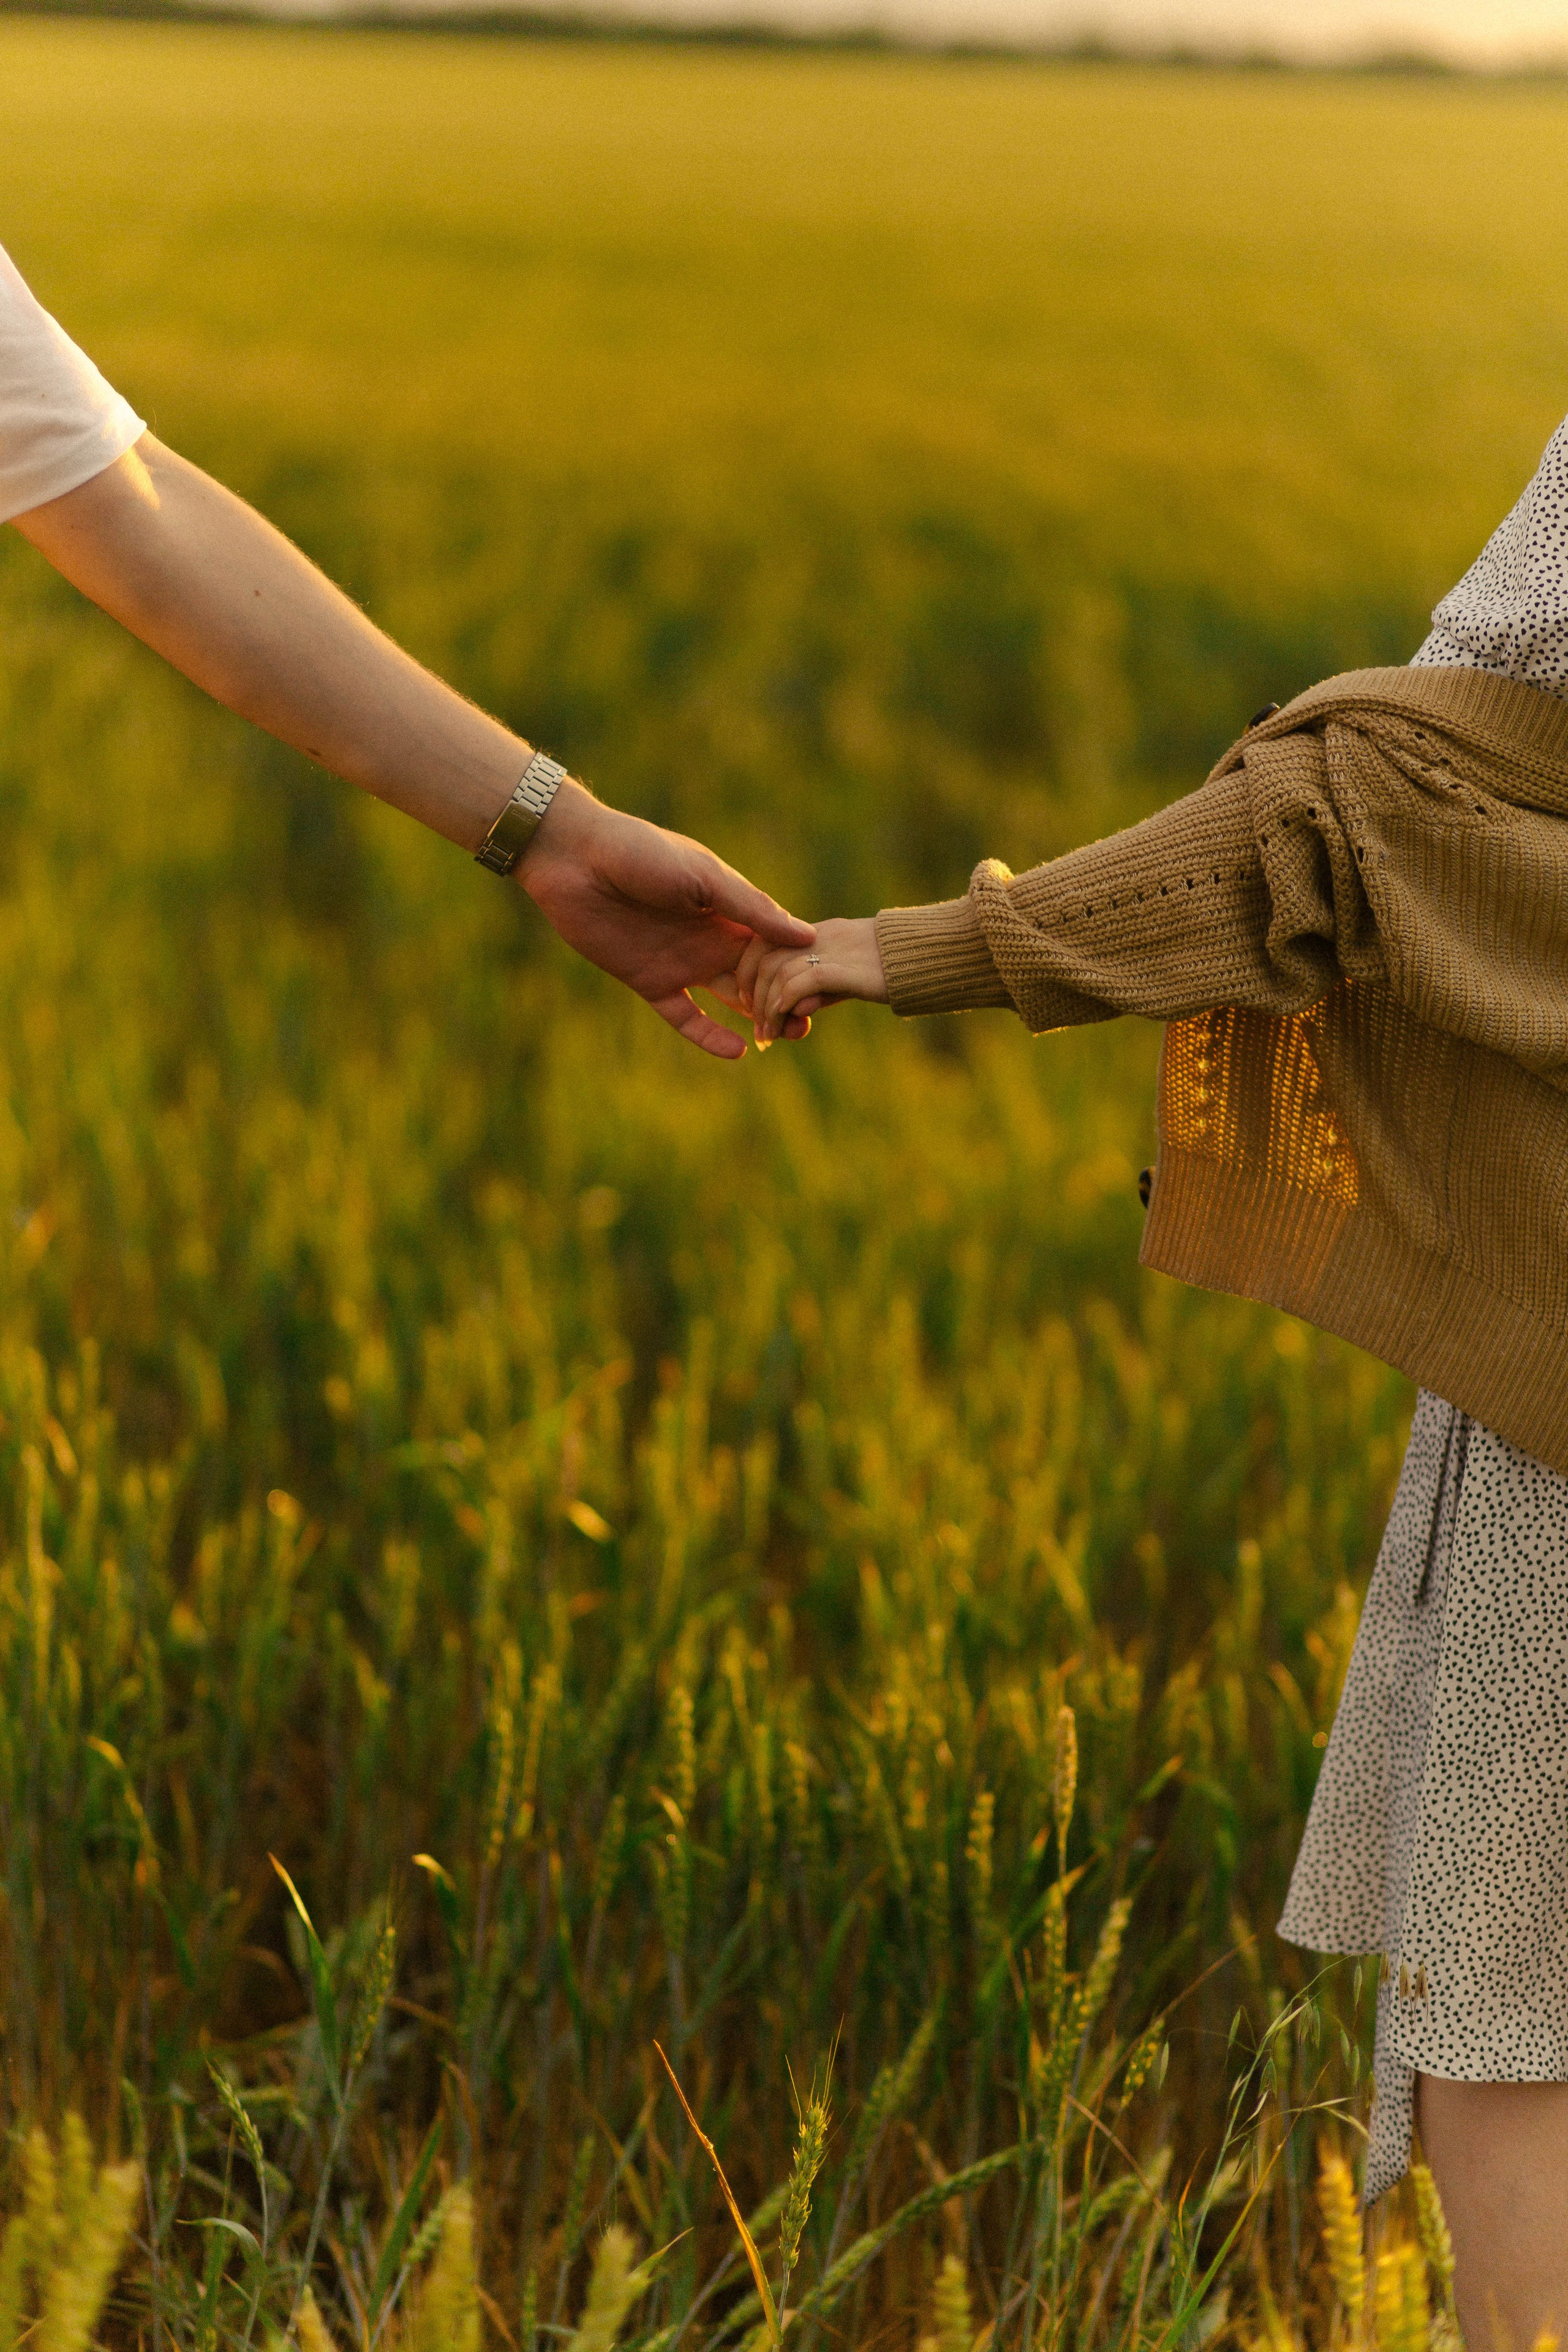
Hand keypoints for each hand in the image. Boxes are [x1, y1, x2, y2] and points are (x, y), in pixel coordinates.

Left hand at [519, 781, 815, 1059]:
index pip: (775, 942)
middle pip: (759, 976)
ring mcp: (683, 962)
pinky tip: (738, 1051)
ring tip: (790, 1036)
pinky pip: (686, 1017)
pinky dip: (710, 1035)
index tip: (830, 982)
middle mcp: (711, 938)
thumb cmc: (641, 852)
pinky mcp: (650, 982)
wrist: (575, 858)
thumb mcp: (704, 876)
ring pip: (731, 1000)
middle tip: (813, 1020)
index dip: (800, 962)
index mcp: (729, 907)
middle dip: (787, 997)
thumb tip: (806, 937)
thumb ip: (751, 908)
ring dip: (759, 1018)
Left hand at [726, 916, 888, 1044]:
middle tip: (759, 1029)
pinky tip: (785, 1024)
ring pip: (778, 972)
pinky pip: (800, 983)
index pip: (765, 942)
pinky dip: (785, 1005)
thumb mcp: (850, 976)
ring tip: (768, 1037)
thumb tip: (795, 1009)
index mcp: (818, 932)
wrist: (934, 953)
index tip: (753, 1005)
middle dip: (754, 995)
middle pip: (764, 957)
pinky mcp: (844, 968)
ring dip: (767, 1009)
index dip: (751, 973)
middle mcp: (818, 935)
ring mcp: (831, 950)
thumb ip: (822, 987)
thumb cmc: (898, 969)